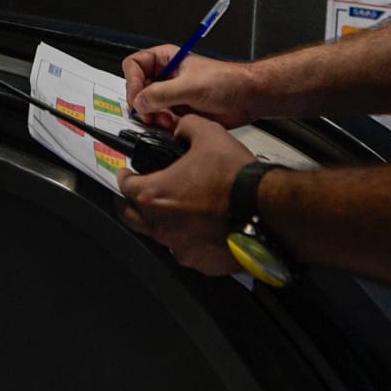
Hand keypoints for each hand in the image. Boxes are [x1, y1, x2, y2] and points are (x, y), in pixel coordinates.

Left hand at [117, 114, 257, 274]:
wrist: (267, 210)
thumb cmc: (237, 178)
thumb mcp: (208, 134)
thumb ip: (187, 127)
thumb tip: (183, 128)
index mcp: (155, 195)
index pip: (124, 186)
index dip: (124, 176)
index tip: (125, 173)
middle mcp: (162, 226)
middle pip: (131, 216)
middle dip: (129, 203)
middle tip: (134, 194)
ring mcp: (180, 247)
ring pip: (159, 234)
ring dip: (161, 221)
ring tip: (173, 208)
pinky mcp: (201, 262)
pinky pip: (186, 250)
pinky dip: (188, 238)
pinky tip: (200, 227)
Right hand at [122, 46, 265, 130]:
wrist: (246, 98)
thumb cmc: (226, 81)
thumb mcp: (190, 86)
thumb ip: (161, 94)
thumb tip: (139, 103)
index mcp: (165, 59)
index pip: (133, 66)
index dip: (132, 81)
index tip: (138, 97)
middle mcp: (164, 76)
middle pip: (137, 89)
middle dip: (142, 104)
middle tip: (148, 115)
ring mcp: (170, 95)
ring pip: (146, 108)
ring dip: (152, 117)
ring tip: (164, 121)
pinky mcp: (177, 111)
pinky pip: (159, 120)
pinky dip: (162, 126)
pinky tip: (173, 125)